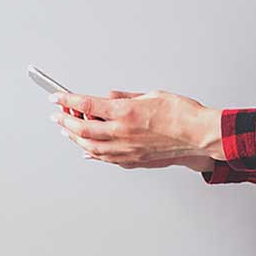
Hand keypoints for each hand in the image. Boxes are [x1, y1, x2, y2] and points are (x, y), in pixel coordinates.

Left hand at [50, 89, 221, 170]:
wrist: (199, 136)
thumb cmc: (181, 114)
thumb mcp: (150, 95)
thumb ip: (125, 98)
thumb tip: (108, 98)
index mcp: (125, 113)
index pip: (86, 106)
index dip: (67, 100)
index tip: (57, 97)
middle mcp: (123, 134)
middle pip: (83, 130)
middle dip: (66, 122)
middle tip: (57, 116)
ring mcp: (128, 150)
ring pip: (92, 148)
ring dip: (76, 140)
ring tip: (68, 133)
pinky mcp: (136, 160)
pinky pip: (108, 159)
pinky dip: (93, 155)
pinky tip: (87, 152)